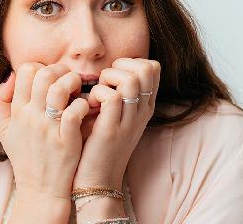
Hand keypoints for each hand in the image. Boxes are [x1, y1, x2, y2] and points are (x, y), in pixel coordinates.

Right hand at [0, 62, 89, 200]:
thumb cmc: (25, 156)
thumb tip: (10, 75)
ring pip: (60, 89)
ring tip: (79, 89)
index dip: (41, 67)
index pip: (26, 71)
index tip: (51, 77)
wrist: (40, 189)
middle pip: (44, 74)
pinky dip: (83, 104)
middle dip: (60, 70)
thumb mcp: (3, 129)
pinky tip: (85, 108)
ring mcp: (48, 128)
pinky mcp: (66, 140)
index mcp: (16, 111)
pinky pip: (75, 111)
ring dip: (73, 82)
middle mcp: (30, 117)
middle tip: (69, 79)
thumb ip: (0, 100)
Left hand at [73, 58, 160, 189]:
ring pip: (131, 79)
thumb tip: (107, 70)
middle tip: (104, 82)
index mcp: (144, 107)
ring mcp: (129, 121)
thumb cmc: (98, 144)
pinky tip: (89, 106)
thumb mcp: (115, 116)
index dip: (130, 62)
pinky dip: (97, 94)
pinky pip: (111, 96)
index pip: (152, 67)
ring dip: (108, 78)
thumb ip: (117, 93)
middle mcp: (142, 112)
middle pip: (147, 68)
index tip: (111, 77)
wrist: (96, 180)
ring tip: (96, 94)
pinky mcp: (111, 130)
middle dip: (121, 65)